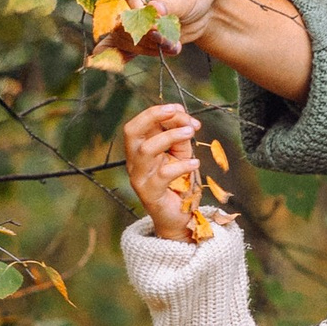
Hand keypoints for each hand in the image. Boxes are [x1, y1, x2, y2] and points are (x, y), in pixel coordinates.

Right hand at [122, 100, 205, 241]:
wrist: (179, 217)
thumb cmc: (178, 182)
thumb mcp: (180, 154)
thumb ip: (180, 136)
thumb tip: (184, 117)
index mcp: (138, 149)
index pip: (139, 124)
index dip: (157, 112)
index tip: (179, 108)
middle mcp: (134, 162)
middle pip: (132, 131)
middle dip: (153, 116)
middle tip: (176, 111)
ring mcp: (140, 178)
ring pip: (146, 150)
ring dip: (170, 136)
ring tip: (191, 132)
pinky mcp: (150, 194)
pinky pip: (163, 175)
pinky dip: (182, 165)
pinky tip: (195, 163)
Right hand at [127, 0, 218, 54]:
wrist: (206, 9)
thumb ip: (169, 4)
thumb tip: (154, 9)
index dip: (138, 11)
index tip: (155, 24)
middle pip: (121, 19)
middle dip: (143, 33)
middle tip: (163, 38)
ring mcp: (134, 17)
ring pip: (125, 38)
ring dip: (149, 46)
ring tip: (172, 45)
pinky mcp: (140, 34)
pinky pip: (132, 48)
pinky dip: (149, 52)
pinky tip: (170, 48)